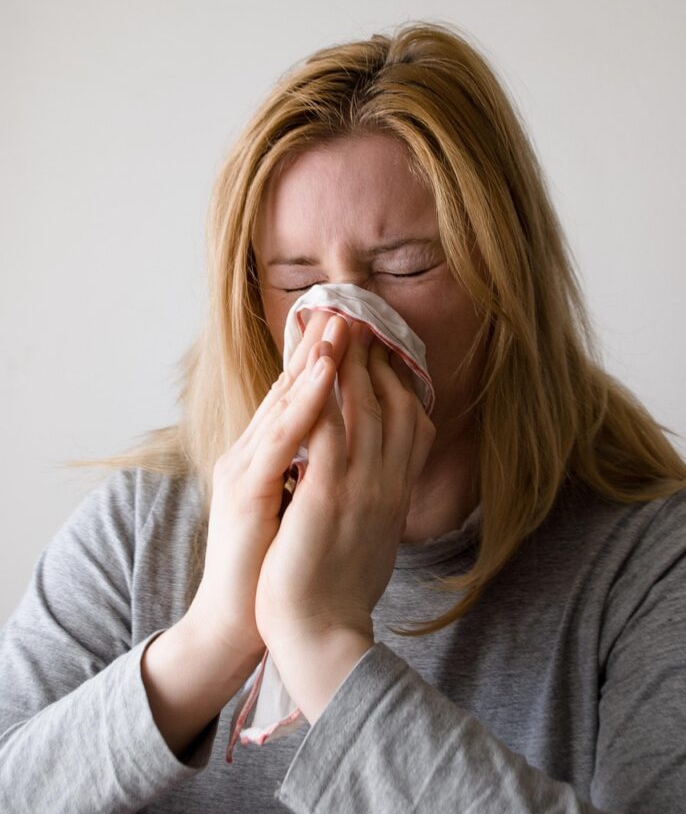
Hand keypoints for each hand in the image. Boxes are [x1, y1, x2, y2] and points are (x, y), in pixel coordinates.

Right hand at [182, 310, 345, 669]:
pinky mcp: (245, 492)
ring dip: (312, 360)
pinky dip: (304, 402)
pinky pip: (280, 438)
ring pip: (281, 404)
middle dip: (316, 347)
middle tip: (344, 307)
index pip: (295, 400)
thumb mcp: (298, 508)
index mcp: (265, 460)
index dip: (319, 362)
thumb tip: (343, 449)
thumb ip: (312, 472)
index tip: (348, 329)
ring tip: (337, 323)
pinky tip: (324, 375)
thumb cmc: (274, 569)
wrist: (240, 624)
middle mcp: (249, 456)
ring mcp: (244, 471)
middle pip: (286, 389)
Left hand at [254, 320, 435, 720]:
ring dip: (349, 361)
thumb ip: (377, 498)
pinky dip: (324, 394)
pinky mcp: (328, 496)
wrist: (320, 636)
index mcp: (395, 492)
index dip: (396, 379)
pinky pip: (329, 431)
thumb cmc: (337, 589)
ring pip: (362, 408)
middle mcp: (387, 483)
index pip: (409, 421)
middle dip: (373, 356)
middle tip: (358, 316)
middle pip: (389, 403)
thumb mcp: (370, 534)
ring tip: (338, 321)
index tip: (381, 348)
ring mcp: (361, 488)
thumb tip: (378, 475)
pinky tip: (315, 364)